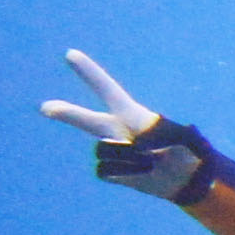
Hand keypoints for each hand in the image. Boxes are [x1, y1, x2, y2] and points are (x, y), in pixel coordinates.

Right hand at [41, 50, 205, 198]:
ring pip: (105, 153)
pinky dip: (125, 175)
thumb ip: (166, 139)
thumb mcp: (185, 140)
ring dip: (128, 160)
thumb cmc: (189, 152)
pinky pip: (106, 172)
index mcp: (132, 115)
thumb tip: (140, 148)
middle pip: (86, 120)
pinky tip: (140, 174)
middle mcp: (116, 130)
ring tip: (151, 163)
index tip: (70, 54)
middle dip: (66, 113)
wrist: (186, 180)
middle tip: (46, 108)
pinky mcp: (111, 171)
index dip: (90, 73)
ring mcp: (111, 150)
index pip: (107, 89)